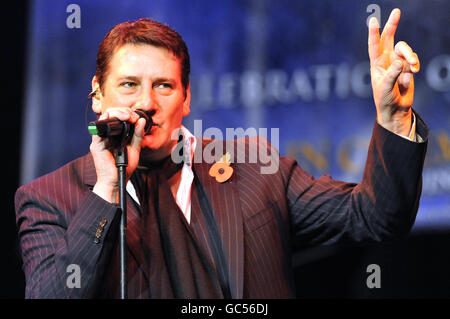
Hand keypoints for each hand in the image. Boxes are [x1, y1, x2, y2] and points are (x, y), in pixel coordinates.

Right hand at [90, 108, 145, 202]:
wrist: (117, 181)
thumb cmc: (124, 167)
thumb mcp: (135, 149)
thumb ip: (138, 135)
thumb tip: (141, 120)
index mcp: (116, 135)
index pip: (119, 118)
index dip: (127, 114)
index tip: (136, 118)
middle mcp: (107, 135)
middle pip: (112, 115)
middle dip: (123, 112)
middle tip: (132, 116)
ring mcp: (101, 139)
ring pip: (105, 119)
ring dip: (117, 114)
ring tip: (127, 117)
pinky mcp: (97, 145)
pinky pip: (98, 131)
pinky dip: (105, 122)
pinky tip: (112, 118)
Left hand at [368, 8, 419, 135]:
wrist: (396, 109)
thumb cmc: (385, 99)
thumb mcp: (386, 88)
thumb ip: (392, 74)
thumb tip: (400, 61)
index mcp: (376, 65)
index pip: (374, 46)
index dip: (374, 33)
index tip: (373, 20)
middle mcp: (386, 61)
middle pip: (389, 38)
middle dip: (392, 24)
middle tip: (396, 11)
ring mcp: (398, 62)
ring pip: (405, 49)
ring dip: (410, 55)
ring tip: (413, 67)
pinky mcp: (408, 67)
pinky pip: (413, 59)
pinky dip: (415, 63)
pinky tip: (414, 72)